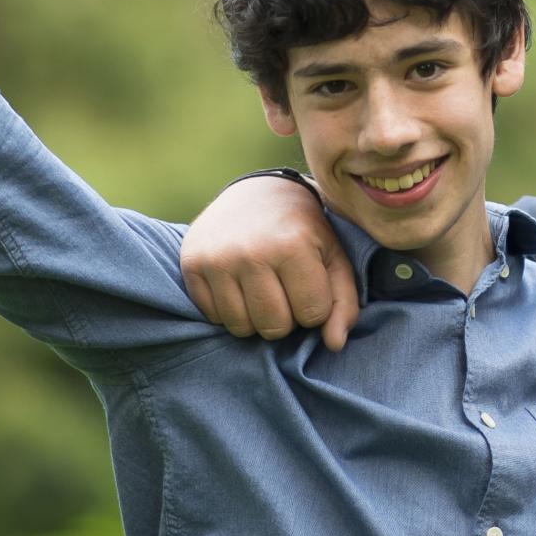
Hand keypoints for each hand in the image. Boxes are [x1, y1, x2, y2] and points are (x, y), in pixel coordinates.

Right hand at [179, 175, 359, 348]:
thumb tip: (334, 344)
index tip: (308, 284)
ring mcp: (217, 259)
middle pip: (274, 327)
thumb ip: (343, 302)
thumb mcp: (333, 256)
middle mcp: (251, 253)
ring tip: (262, 289)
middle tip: (284, 289)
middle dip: (285, 317)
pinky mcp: (192, 264)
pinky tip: (238, 285)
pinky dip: (229, 310)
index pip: (312, 315)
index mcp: (292, 245)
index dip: (314, 307)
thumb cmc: (302, 229)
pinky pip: (213, 317)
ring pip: (241, 328)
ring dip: (255, 318)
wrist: (256, 191)